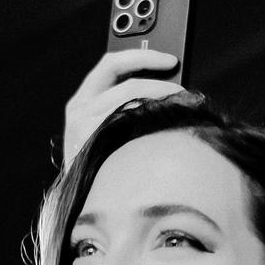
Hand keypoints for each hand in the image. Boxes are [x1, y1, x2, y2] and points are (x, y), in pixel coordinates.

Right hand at [61, 50, 185, 163]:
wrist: (80, 208)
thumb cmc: (105, 172)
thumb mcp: (111, 134)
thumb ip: (128, 110)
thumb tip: (170, 92)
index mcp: (82, 103)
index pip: (111, 65)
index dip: (142, 55)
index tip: (171, 59)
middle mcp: (79, 109)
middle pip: (119, 71)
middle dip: (151, 66)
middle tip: (178, 72)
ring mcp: (84, 125)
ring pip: (129, 93)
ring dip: (160, 93)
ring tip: (185, 102)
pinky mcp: (94, 141)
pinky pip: (130, 117)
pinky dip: (153, 114)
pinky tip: (172, 123)